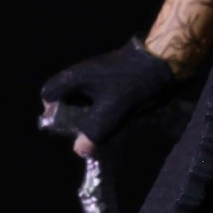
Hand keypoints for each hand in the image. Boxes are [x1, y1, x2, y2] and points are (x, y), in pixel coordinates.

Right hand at [38, 38, 175, 152]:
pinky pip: (101, 99)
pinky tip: (118, 123)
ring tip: (105, 133)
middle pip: (67, 100)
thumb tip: (79, 150)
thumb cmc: (134, 83)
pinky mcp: (115, 80)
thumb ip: (93, 132)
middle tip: (88, 135)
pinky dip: (105, 112)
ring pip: (86, 102)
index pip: (48, 93)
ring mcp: (99, 77)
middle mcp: (83, 75)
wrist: (164, 62)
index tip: (67, 127)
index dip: (52, 112)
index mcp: (75, 78)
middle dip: (74, 120)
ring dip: (92, 118)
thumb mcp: (112, 111)